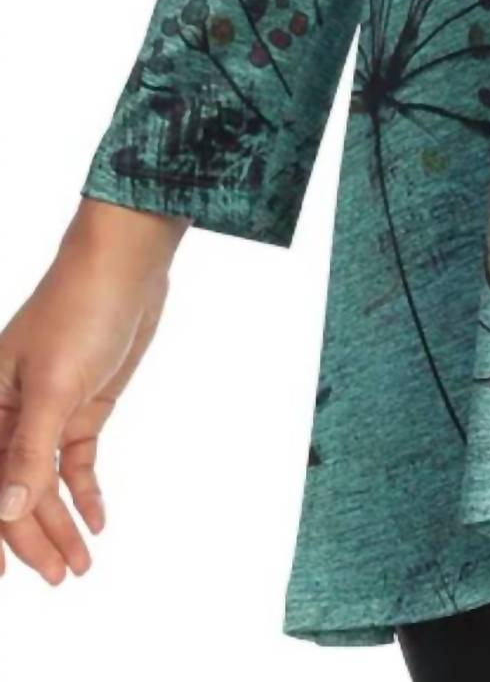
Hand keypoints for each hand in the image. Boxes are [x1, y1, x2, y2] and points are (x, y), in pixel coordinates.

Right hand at [0, 198, 186, 583]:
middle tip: (64, 577)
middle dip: (33, 537)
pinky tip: (97, 521)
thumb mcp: (55, 383)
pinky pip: (75, 461)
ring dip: (61, 523)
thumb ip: (29, 450)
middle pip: (14, 490)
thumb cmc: (80, 310)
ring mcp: (47, 411)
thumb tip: (4, 510)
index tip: (3, 577)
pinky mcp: (82, 405)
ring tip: (82, 565)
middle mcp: (9, 414)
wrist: (126, 263)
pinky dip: (85, 491)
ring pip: (45, 482)